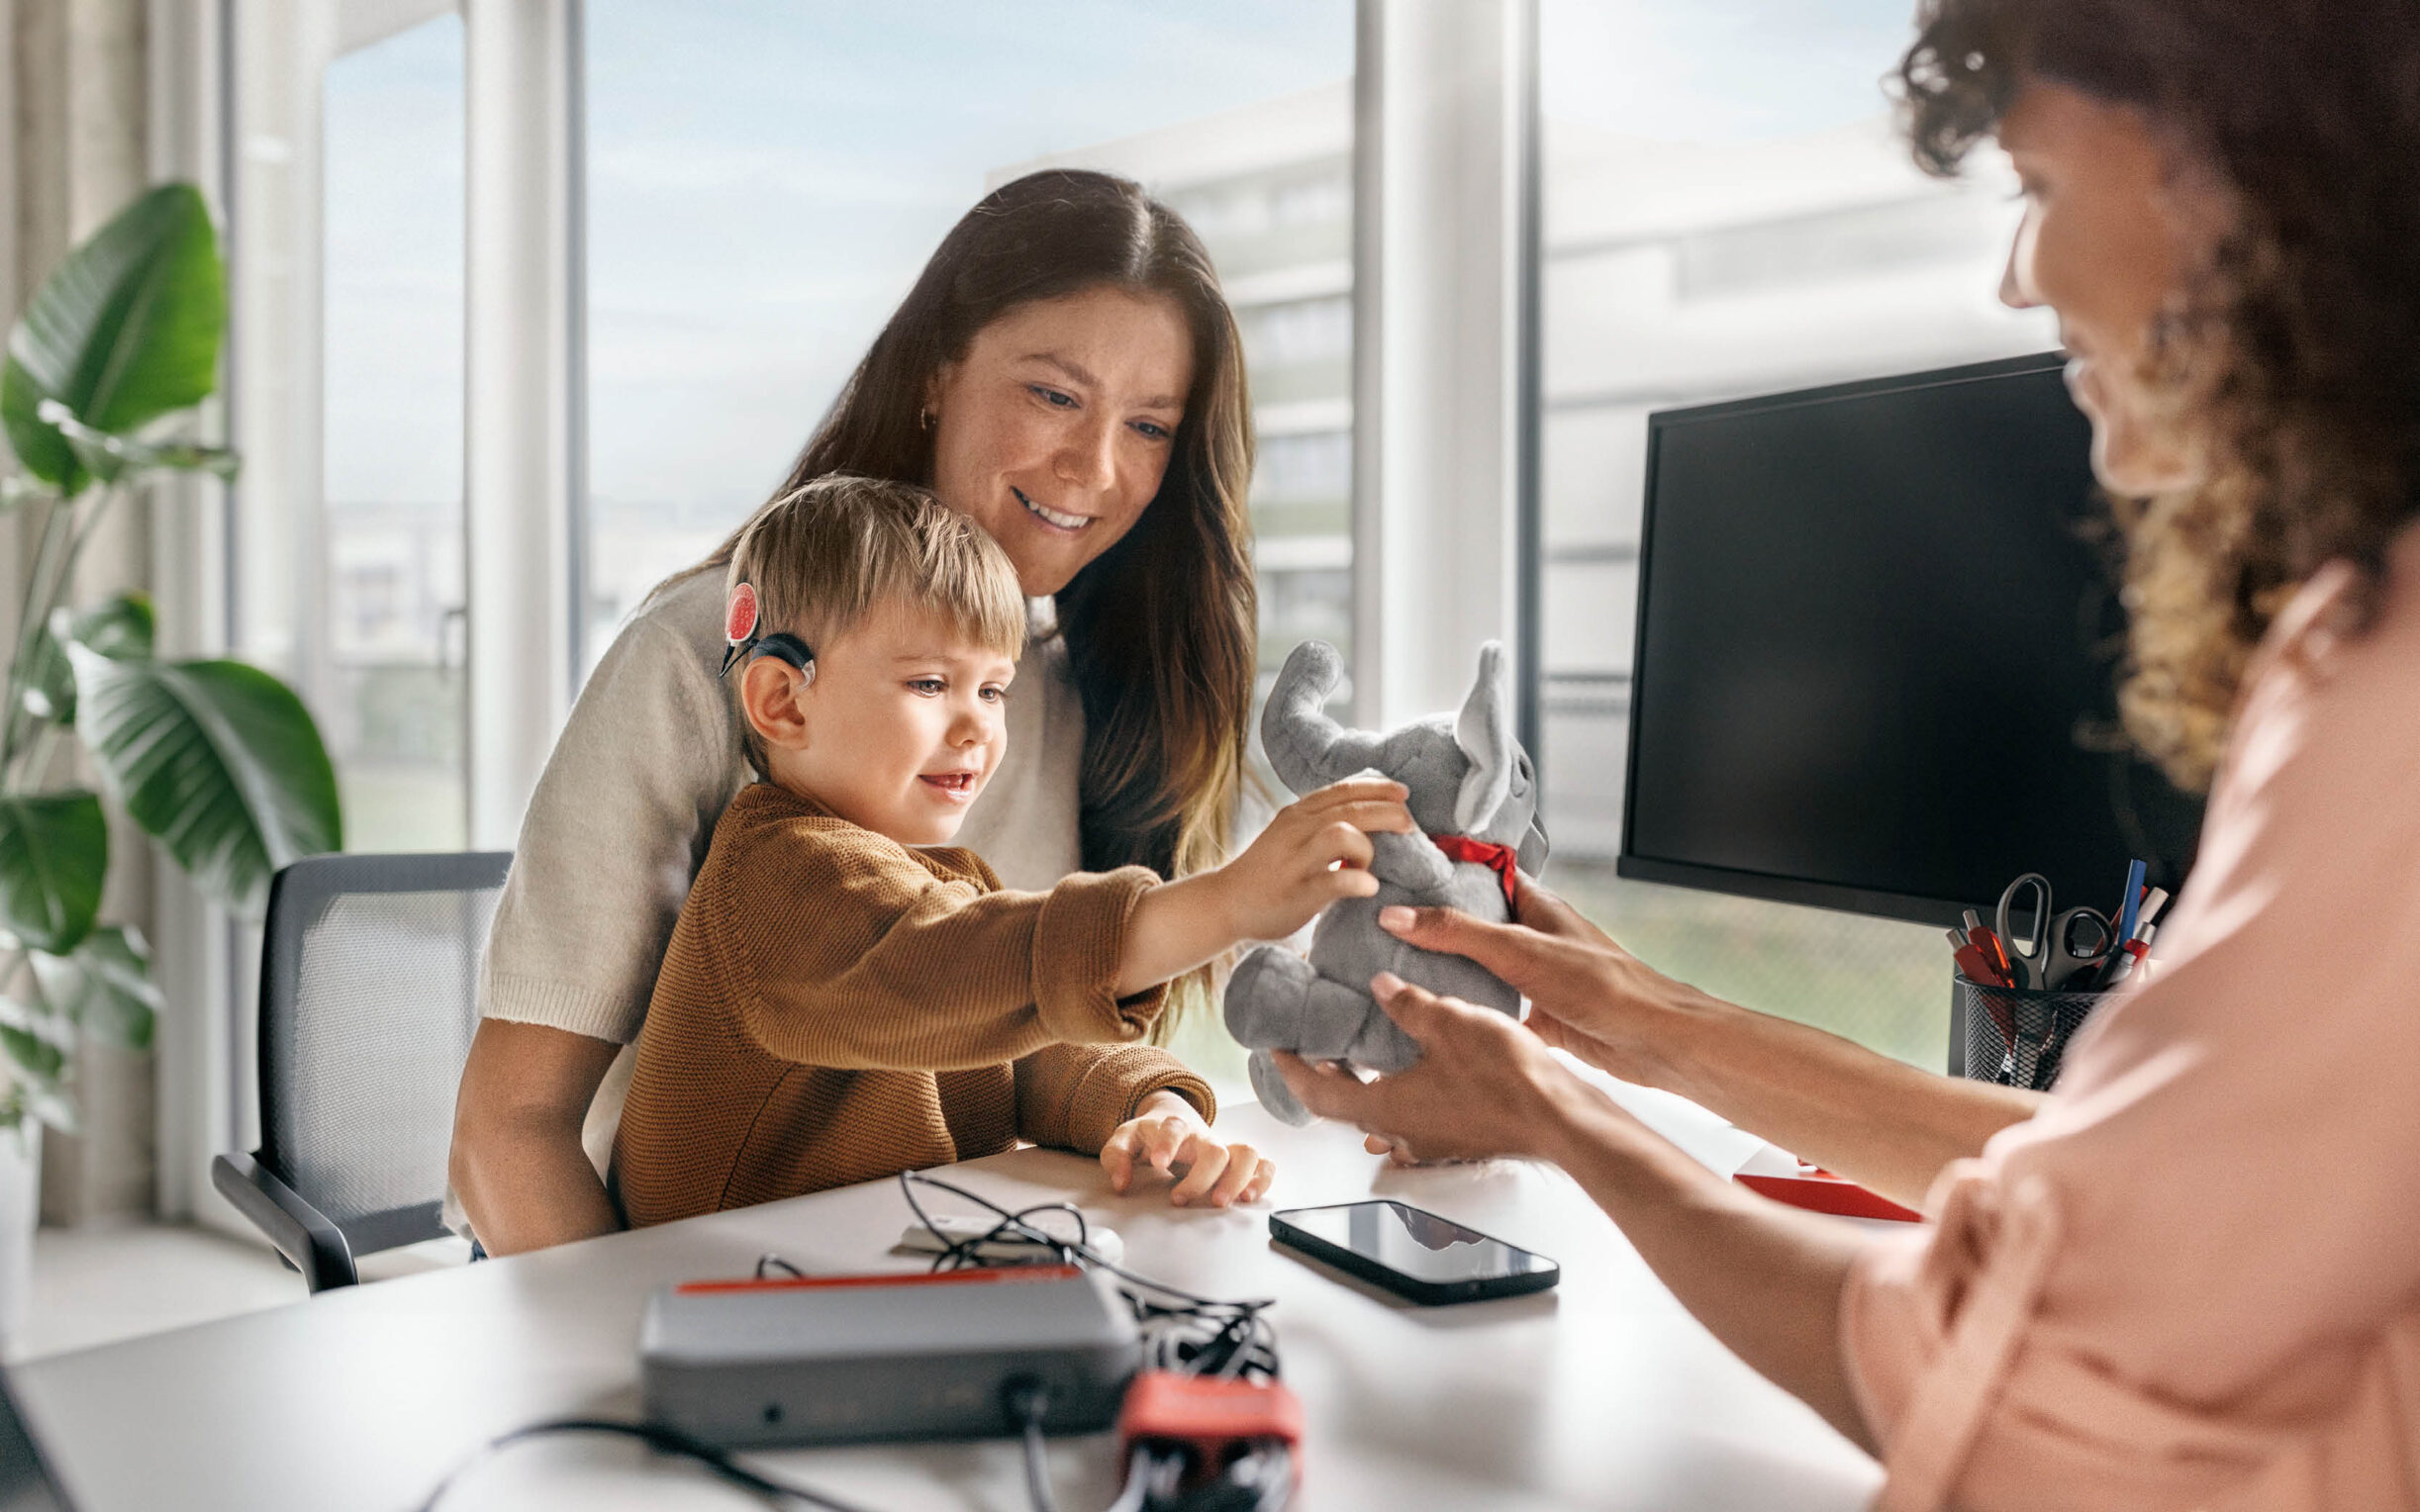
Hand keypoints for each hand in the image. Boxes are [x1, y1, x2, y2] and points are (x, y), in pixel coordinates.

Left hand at [1100, 1092, 1276, 1207]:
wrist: (1173, 1119)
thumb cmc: (1149, 1135)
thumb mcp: (1125, 1140)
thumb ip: (1116, 1157)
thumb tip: (1121, 1183)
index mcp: (1174, 1126)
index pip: (1174, 1128)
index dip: (1168, 1144)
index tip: (1158, 1163)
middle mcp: (1203, 1136)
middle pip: (1215, 1149)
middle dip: (1202, 1178)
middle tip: (1181, 1199)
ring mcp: (1224, 1146)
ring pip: (1247, 1153)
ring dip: (1238, 1179)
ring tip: (1221, 1202)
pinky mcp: (1237, 1160)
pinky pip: (1263, 1163)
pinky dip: (1262, 1179)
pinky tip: (1249, 1197)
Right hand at [1214, 779, 1413, 942]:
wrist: (1224, 903)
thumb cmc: (1267, 872)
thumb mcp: (1291, 835)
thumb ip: (1322, 822)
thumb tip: (1367, 810)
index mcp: (1298, 814)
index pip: (1343, 789)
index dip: (1378, 788)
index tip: (1403, 792)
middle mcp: (1297, 829)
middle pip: (1352, 808)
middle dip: (1388, 813)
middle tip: (1409, 825)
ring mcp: (1296, 861)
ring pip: (1343, 834)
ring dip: (1368, 847)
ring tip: (1370, 865)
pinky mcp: (1298, 893)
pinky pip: (1336, 882)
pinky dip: (1360, 881)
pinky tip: (1368, 888)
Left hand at [1275, 972, 1599, 1164]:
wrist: (1561, 1119)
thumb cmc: (1507, 1079)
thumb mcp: (1449, 1023)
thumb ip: (1407, 1004)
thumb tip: (1379, 987)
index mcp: (1386, 1107)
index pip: (1316, 1095)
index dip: (1290, 1070)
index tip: (1275, 1048)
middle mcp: (1401, 1131)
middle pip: (1344, 1105)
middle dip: (1324, 1072)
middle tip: (1313, 1040)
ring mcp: (1430, 1138)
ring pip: (1379, 1109)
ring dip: (1362, 1079)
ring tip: (1359, 1043)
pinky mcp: (1457, 1135)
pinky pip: (1411, 1109)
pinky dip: (1397, 1084)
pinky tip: (1415, 1058)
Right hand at [1375, 879, 1706, 1089]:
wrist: (1651, 1040)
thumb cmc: (1602, 984)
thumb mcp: (1519, 950)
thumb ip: (1458, 932)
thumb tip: (1397, 915)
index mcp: (1537, 906)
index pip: (1485, 873)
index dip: (1448, 868)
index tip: (1404, 867)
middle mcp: (1536, 937)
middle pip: (1478, 923)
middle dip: (1437, 924)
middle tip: (1386, 923)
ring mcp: (1538, 978)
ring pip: (1484, 969)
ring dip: (1451, 971)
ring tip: (1398, 969)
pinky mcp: (1541, 1017)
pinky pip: (1496, 1012)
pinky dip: (1471, 1016)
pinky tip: (1440, 1022)